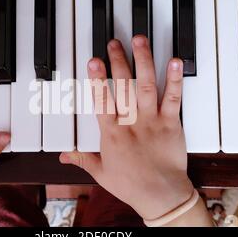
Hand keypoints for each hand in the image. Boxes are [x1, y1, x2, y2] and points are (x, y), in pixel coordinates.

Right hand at [60, 36, 194, 220]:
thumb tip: (63, 155)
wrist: (161, 195)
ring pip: (146, 86)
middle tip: (114, 43)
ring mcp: (152, 120)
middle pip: (123, 86)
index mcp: (112, 133)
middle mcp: (131, 123)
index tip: (94, 60)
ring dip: (143, 61)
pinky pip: (173, 98)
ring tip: (139, 41)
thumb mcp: (101, 173)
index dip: (98, 79)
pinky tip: (174, 61)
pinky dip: (175, 79)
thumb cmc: (131, 185)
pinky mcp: (171, 122)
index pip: (102, 100)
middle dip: (118, 61)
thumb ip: (82, 159)